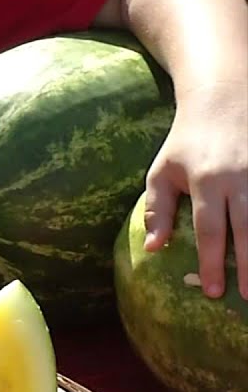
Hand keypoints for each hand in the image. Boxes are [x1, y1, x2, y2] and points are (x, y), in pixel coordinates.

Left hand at [142, 96, 247, 298]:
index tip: (216, 292)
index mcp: (206, 181)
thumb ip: (157, 210)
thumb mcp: (162, 171)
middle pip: (247, 229)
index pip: (210, 230)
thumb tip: (153, 249)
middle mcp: (239, 178)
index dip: (212, 262)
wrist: (224, 99)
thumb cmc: (186, 142)